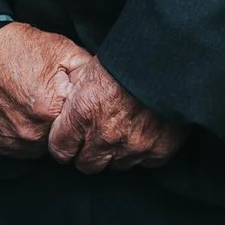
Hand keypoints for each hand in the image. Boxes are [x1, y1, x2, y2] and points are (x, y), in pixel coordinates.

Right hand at [0, 22, 89, 157]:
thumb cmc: (20, 48)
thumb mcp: (62, 49)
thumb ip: (86, 72)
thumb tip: (105, 87)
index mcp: (51, 110)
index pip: (80, 126)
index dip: (79, 112)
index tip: (71, 100)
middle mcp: (32, 132)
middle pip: (62, 139)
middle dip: (62, 124)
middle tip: (53, 101)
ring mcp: (14, 141)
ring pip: (43, 147)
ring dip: (45, 132)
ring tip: (37, 106)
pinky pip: (23, 149)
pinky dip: (26, 135)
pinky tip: (23, 113)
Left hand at [46, 57, 185, 172]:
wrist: (163, 58)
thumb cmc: (123, 59)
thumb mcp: (86, 71)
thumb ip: (73, 99)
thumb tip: (63, 112)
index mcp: (83, 114)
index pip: (61, 150)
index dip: (65, 145)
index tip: (70, 141)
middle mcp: (105, 136)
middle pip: (87, 165)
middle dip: (89, 154)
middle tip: (97, 137)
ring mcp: (133, 146)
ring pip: (117, 165)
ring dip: (117, 152)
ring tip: (125, 130)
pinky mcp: (159, 149)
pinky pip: (146, 163)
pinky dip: (145, 152)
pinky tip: (145, 133)